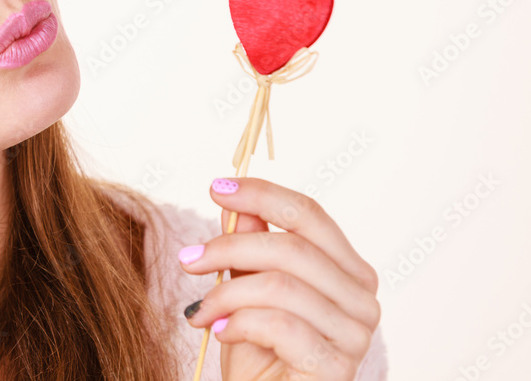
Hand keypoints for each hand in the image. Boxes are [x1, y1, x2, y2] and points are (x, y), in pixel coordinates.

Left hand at [178, 177, 380, 379]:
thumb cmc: (259, 353)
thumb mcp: (246, 291)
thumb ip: (250, 246)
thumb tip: (236, 203)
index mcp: (347, 270)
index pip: (310, 215)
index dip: (262, 195)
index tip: (216, 188)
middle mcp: (363, 298)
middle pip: (293, 247)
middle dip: (230, 247)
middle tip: (188, 260)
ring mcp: (356, 334)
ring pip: (282, 285)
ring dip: (226, 294)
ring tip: (199, 311)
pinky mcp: (337, 366)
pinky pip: (281, 324)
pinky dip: (238, 323)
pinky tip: (220, 332)